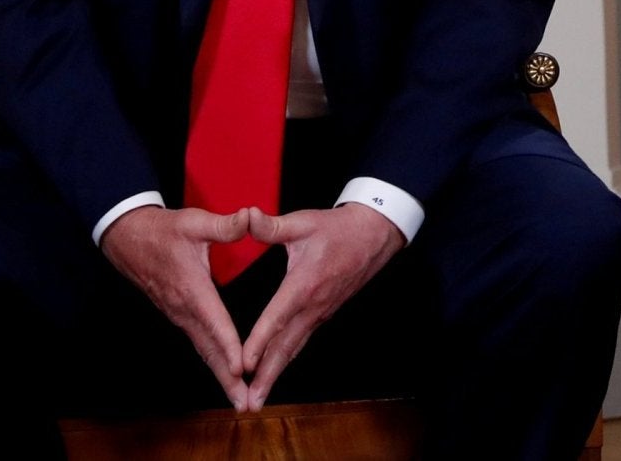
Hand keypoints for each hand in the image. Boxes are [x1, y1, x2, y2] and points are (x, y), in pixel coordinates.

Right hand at [100, 205, 253, 408]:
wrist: (128, 238)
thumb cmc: (164, 230)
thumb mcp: (194, 222)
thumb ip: (224, 225)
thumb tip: (250, 217)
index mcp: (192, 288)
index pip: (215, 322)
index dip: (229, 345)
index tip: (242, 367)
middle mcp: (184, 308)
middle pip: (209, 348)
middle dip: (227, 377)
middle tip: (245, 402)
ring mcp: (179, 314)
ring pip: (203, 350)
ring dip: (221, 374)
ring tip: (238, 397)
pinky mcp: (178, 315)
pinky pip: (198, 342)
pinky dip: (213, 360)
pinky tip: (225, 373)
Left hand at [236, 203, 406, 409]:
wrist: (375, 234)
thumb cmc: (338, 228)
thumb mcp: (304, 222)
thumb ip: (272, 225)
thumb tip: (245, 216)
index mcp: (304, 284)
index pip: (278, 317)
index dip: (260, 341)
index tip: (244, 364)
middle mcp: (313, 305)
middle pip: (286, 347)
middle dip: (266, 377)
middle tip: (249, 404)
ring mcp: (321, 313)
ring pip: (294, 349)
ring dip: (275, 375)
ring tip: (257, 399)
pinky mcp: (324, 313)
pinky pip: (301, 342)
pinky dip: (285, 361)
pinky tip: (274, 373)